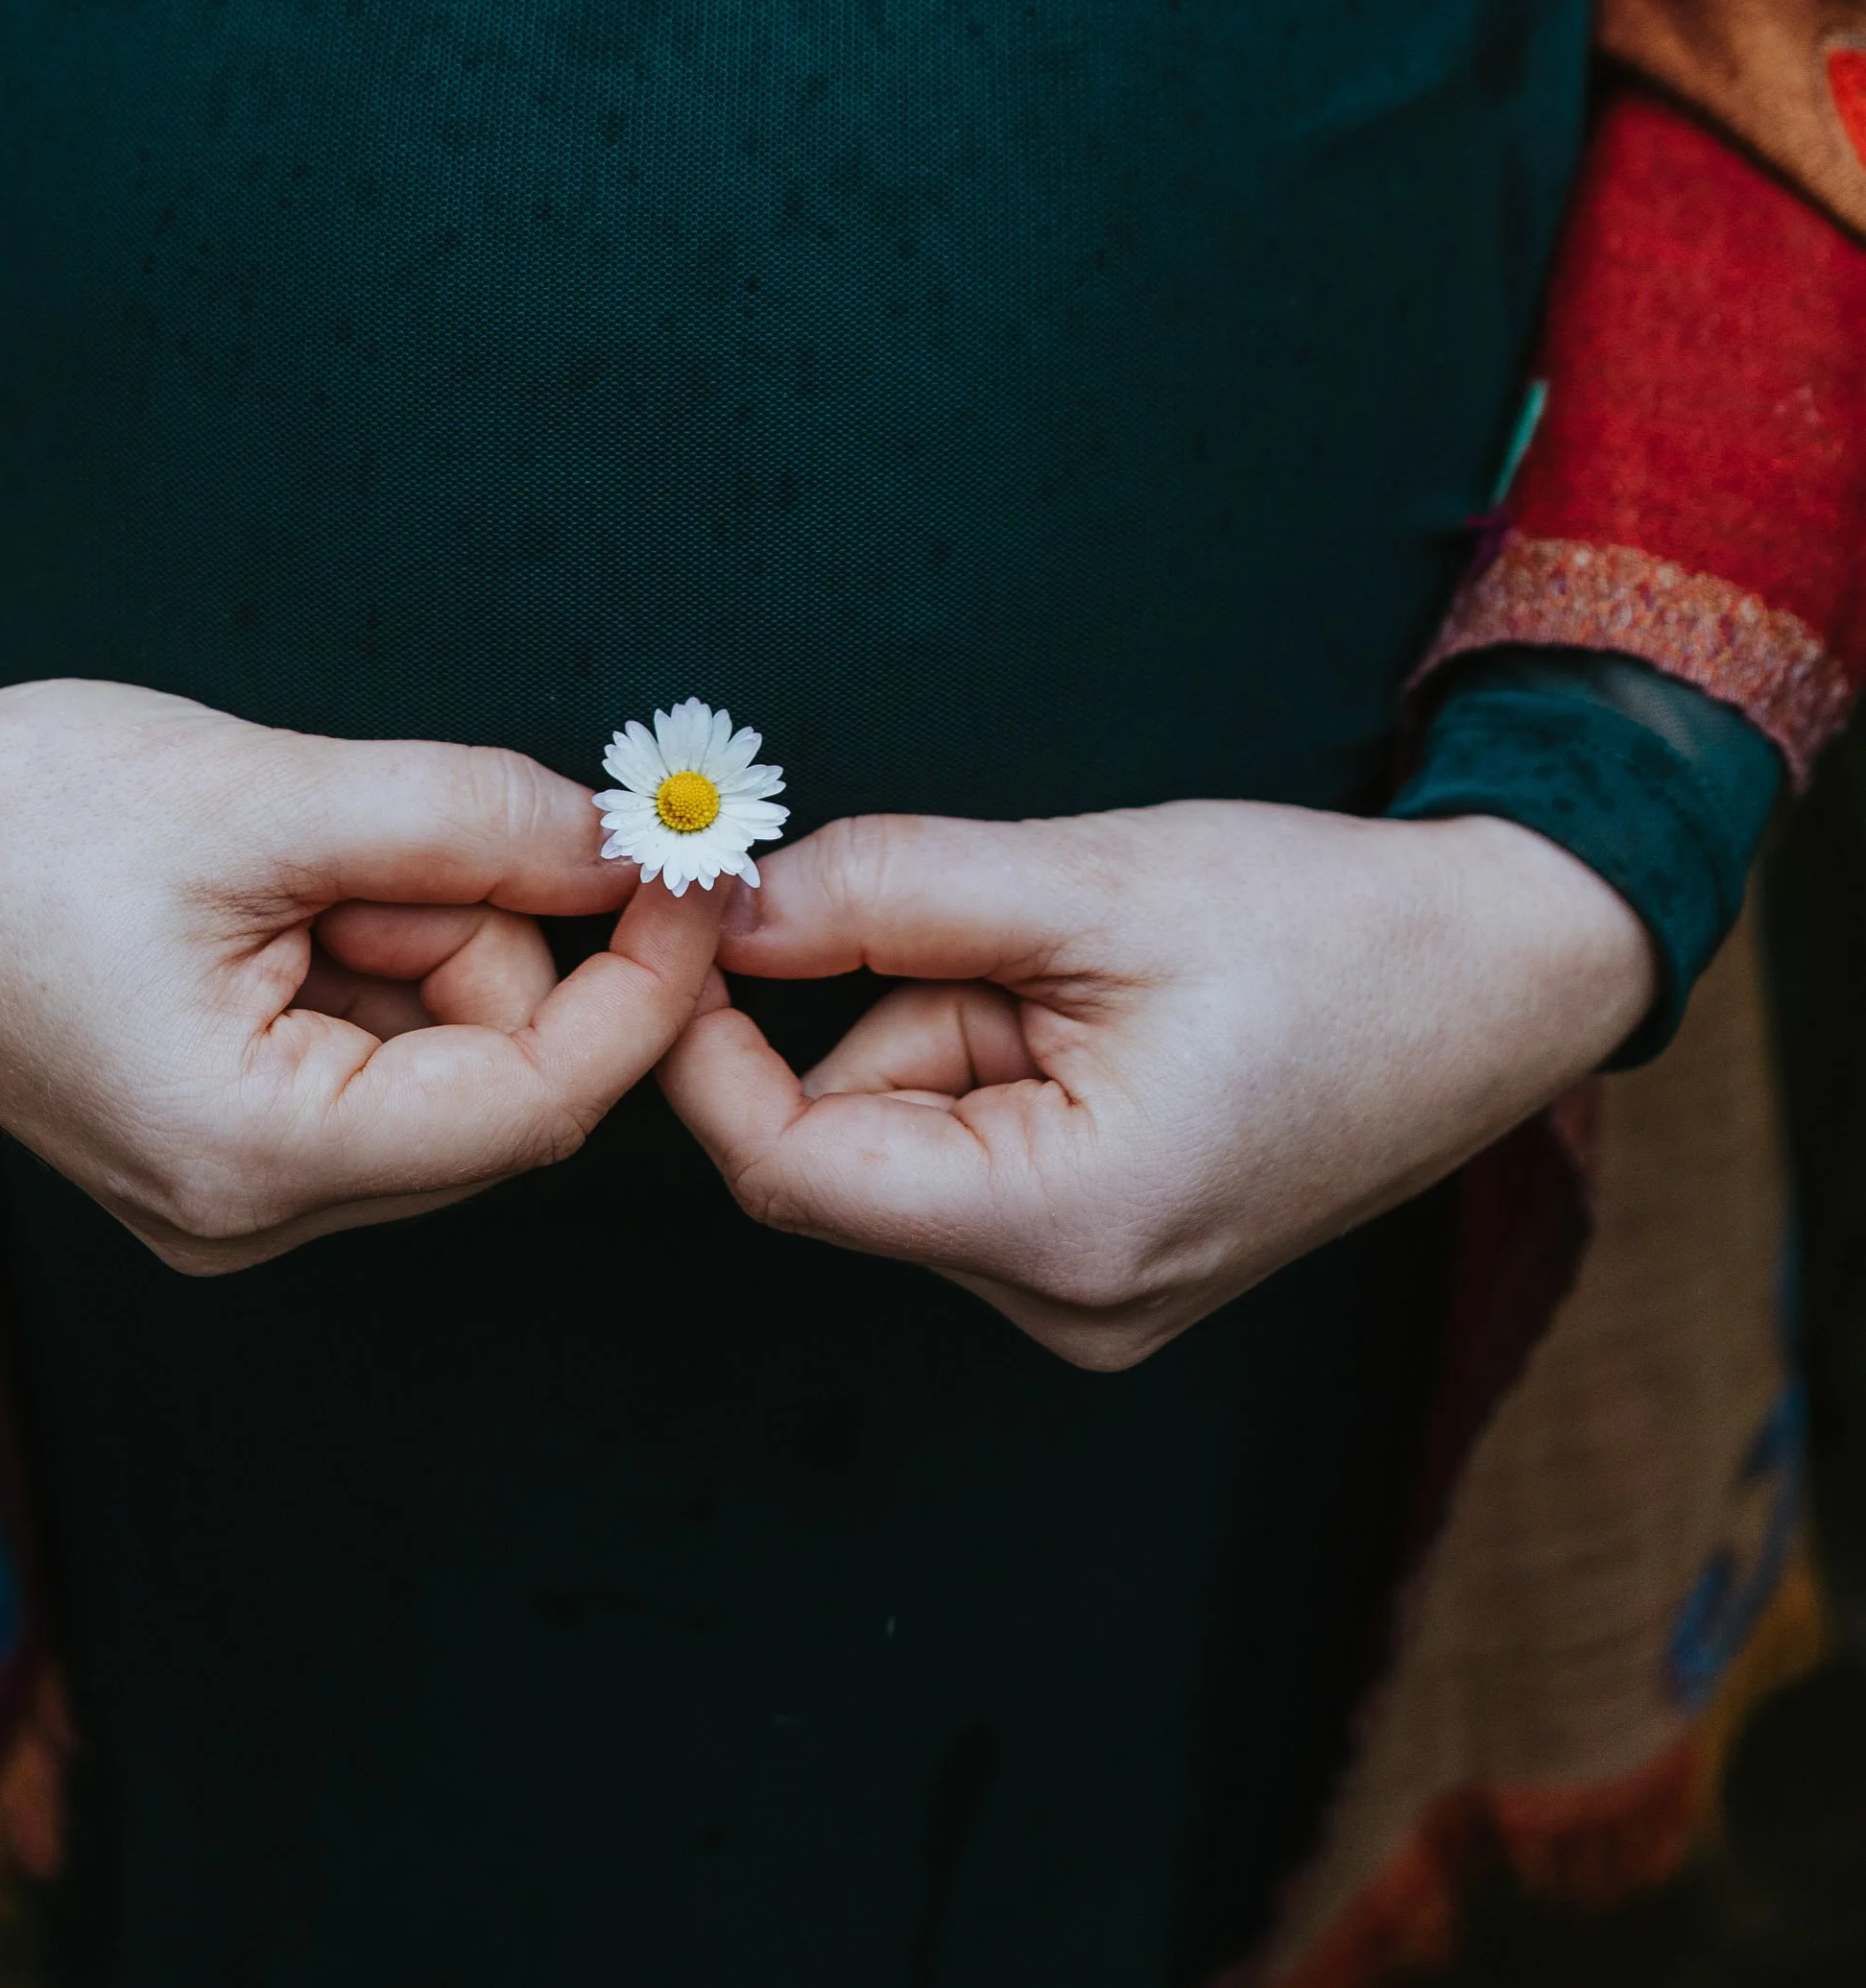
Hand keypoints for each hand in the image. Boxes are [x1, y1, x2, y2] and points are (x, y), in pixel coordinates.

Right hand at [0, 590, 719, 1272]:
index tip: (691, 865)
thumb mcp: (266, 792)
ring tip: (283, 845)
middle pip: (489, 1080)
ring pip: (435, 1052)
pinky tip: (268, 880)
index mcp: (243, 1162)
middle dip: (485, 926)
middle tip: (388, 815)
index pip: (528, 1107)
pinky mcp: (214, 1134)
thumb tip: (633, 841)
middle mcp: (241, 1216)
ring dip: (416, 924)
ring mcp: (225, 1189)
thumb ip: (467, 819)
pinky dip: (366, 945)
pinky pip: (368, 1047)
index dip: (636, 983)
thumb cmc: (14, 808)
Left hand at [661, 800, 1653, 1367]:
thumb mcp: (1092, 881)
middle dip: (884, 1001)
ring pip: (910, 1134)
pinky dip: (997, 1054)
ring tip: (1096, 960)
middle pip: (852, 1143)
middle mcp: (1071, 1308)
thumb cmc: (1325, 926)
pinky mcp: (1107, 1262)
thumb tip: (724, 910)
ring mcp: (1093, 1302)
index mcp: (1068, 1233)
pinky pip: (975, 1147)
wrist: (1498, 975)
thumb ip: (889, 893)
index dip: (709, 1045)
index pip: (792, 1168)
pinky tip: (1111, 1005)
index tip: (689, 921)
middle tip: (1003, 908)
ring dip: (952, 1019)